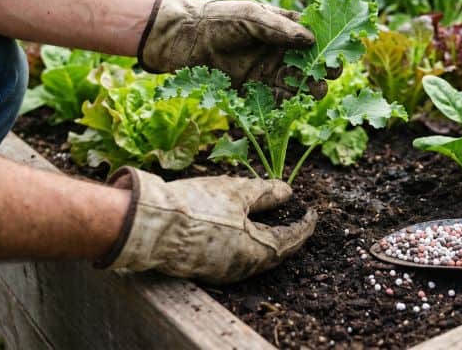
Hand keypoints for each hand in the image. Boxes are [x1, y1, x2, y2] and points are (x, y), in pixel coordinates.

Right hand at [98, 167, 316, 283]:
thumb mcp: (237, 191)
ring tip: (270, 219)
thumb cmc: (197, 206)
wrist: (150, 224)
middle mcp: (242, 268)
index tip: (312, 212)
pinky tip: (240, 227)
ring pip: (253, 256)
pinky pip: (234, 256)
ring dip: (265, 238)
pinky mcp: (204, 267)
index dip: (305, 225)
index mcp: (256, 251)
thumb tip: (288, 192)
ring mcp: (221, 270)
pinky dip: (245, 242)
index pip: (291, 240)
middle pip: (274, 252)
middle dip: (287, 234)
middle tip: (295, 217)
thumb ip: (266, 193)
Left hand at [138, 0, 333, 98]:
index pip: (312, 38)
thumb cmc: (216, 18)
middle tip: (327, 77)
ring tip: (313, 93)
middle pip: (308, 65)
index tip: (336, 55)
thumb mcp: (250, 15)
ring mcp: (265, 72)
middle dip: (321, 72)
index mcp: (281, 29)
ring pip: (295, 85)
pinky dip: (284, 106)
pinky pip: (274, 102)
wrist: (182, 38)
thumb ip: (280, 28)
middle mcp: (277, 51)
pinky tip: (291, 107)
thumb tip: (310, 39)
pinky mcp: (251, 90)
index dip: (327, 47)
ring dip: (306, 90)